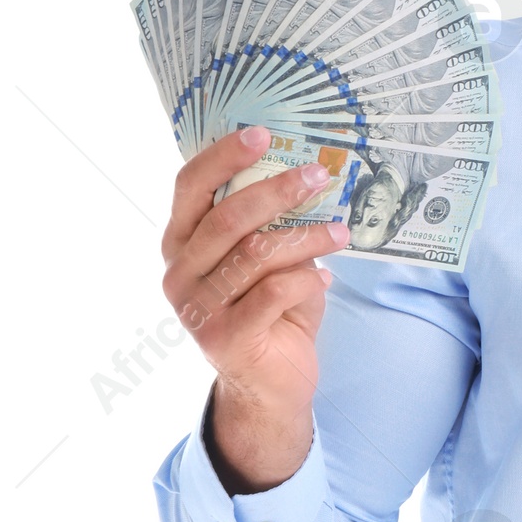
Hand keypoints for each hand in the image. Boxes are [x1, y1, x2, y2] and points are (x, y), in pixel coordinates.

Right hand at [161, 126, 348, 490]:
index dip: (223, 157)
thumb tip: (309, 175)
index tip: (263, 134)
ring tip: (341, 230)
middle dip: (278, 191)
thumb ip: (272, 225)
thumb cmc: (270, 312)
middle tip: (320, 176)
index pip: (190, 187)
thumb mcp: (266, 262)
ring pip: (256, 254)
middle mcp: (180, 272)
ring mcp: (197, 308)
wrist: (268, 387)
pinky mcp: (225, 338)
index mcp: (181, 243)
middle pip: (227, 217)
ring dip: (306, 236)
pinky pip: (273, 293)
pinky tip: (326, 275)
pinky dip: (305, 279)